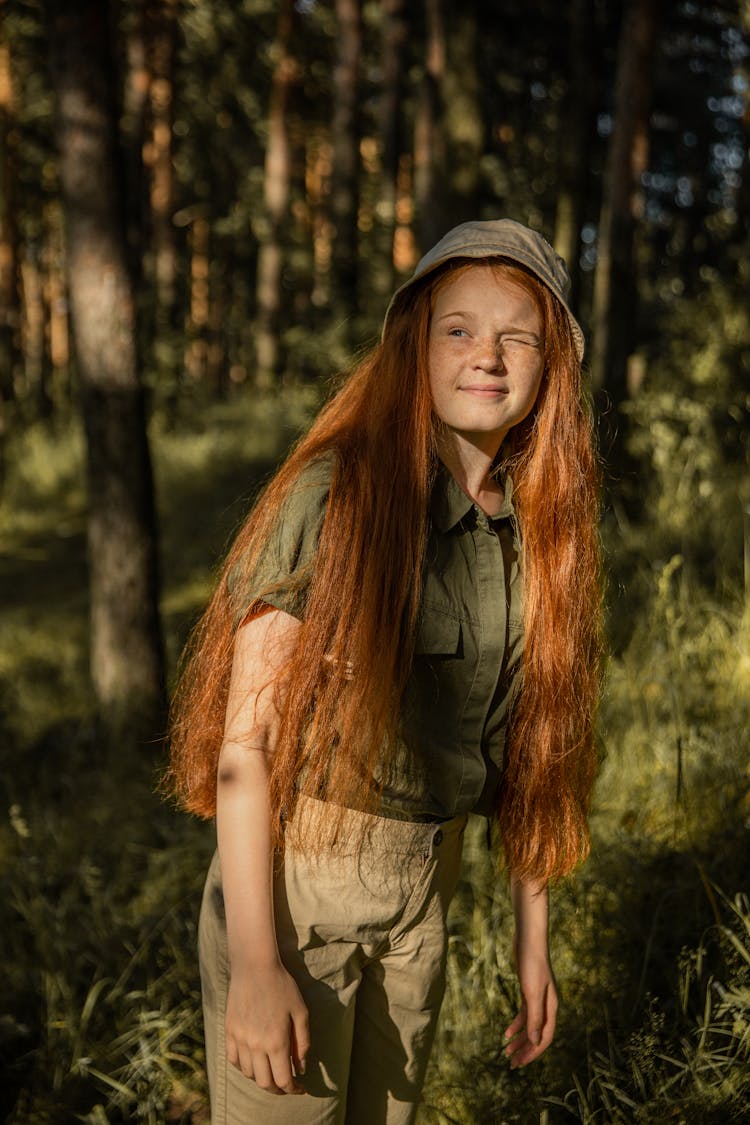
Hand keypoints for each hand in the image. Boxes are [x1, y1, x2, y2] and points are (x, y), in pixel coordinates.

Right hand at [225, 960, 309, 1093]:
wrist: (254, 966)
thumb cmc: (282, 986)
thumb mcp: (301, 1012)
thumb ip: (302, 1042)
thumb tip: (301, 1067)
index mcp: (276, 1042)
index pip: (284, 1080)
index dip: (293, 1089)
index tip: (300, 1088)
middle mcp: (255, 1045)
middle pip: (265, 1083)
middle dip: (278, 1089)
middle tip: (287, 1085)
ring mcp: (240, 1039)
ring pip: (249, 1074)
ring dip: (261, 1078)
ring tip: (271, 1071)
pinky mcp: (229, 1032)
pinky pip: (234, 1060)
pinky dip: (244, 1067)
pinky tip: (253, 1062)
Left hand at [503, 935, 557, 1068]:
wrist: (528, 940)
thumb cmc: (532, 964)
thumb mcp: (532, 993)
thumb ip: (534, 1017)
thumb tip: (535, 1042)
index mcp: (551, 1008)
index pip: (544, 1038)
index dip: (532, 1053)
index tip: (519, 1063)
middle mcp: (547, 1006)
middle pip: (538, 1035)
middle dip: (526, 1050)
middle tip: (512, 1064)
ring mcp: (538, 999)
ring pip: (530, 1026)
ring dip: (520, 1039)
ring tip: (507, 1051)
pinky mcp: (528, 991)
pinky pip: (524, 1014)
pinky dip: (516, 1024)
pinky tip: (506, 1033)